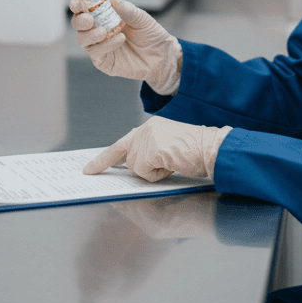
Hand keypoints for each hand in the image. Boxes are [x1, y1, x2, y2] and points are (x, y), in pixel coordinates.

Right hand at [70, 0, 181, 94]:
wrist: (162, 55)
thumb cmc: (150, 34)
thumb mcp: (142, 18)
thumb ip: (127, 10)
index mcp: (104, 16)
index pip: (85, 8)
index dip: (78, 4)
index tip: (78, 2)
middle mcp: (98, 30)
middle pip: (78, 24)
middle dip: (79, 20)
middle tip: (89, 19)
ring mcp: (99, 46)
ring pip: (82, 39)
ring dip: (90, 34)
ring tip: (104, 31)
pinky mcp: (104, 61)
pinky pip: (96, 53)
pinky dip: (105, 45)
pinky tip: (119, 39)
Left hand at [83, 117, 231, 181]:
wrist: (212, 148)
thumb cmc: (196, 151)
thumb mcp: (168, 149)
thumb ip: (149, 154)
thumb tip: (132, 168)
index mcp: (150, 127)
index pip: (122, 144)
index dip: (104, 159)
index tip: (89, 169)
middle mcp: (145, 129)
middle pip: (129, 160)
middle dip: (145, 169)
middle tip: (162, 164)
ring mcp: (147, 138)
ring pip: (137, 168)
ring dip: (155, 172)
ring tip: (174, 162)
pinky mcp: (150, 149)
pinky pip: (145, 173)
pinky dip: (159, 174)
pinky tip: (173, 163)